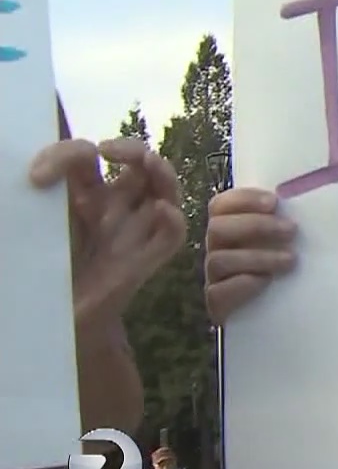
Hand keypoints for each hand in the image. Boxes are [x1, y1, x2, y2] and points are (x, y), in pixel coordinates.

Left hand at [28, 138, 185, 326]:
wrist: (51, 319)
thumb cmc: (41, 272)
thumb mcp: (33, 226)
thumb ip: (39, 200)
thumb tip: (40, 176)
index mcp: (84, 194)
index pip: (86, 157)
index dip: (66, 154)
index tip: (38, 176)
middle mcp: (115, 208)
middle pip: (141, 165)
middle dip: (131, 149)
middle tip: (108, 150)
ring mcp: (134, 233)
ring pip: (165, 192)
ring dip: (162, 172)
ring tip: (147, 162)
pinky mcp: (145, 261)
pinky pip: (172, 237)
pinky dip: (173, 220)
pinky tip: (161, 210)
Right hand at [205, 188, 297, 323]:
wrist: (290, 314)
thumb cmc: (293, 270)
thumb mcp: (292, 241)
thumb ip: (288, 222)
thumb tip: (308, 204)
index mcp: (231, 227)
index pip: (221, 205)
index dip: (244, 199)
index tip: (274, 202)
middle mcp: (218, 249)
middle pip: (218, 228)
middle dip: (256, 225)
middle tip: (291, 230)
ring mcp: (215, 277)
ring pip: (219, 260)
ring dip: (258, 257)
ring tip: (290, 260)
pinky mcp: (218, 304)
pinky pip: (218, 292)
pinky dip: (242, 284)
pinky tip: (266, 282)